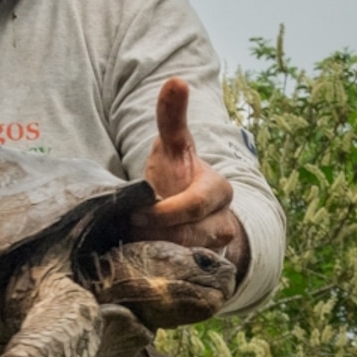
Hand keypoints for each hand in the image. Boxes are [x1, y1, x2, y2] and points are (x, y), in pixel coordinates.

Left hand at [125, 78, 245, 264]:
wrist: (190, 213)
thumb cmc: (177, 175)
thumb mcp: (172, 145)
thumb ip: (171, 117)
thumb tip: (175, 80)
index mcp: (219, 190)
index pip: (194, 204)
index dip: (163, 211)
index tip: (136, 213)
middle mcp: (225, 221)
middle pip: (187, 235)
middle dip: (155, 233)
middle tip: (130, 229)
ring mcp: (219, 249)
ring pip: (184, 257)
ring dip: (155, 251)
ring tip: (136, 242)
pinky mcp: (207, 271)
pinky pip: (183, 276)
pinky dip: (161, 270)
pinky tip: (144, 262)